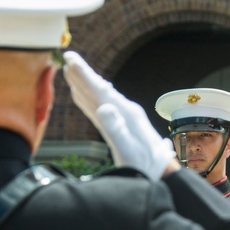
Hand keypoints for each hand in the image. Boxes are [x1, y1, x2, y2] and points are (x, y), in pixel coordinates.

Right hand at [62, 51, 176, 180]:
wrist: (161, 172)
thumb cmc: (144, 165)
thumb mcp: (128, 150)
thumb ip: (115, 129)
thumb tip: (104, 108)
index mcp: (125, 114)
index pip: (100, 91)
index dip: (84, 76)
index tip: (71, 59)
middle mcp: (125, 111)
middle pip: (99, 89)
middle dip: (83, 75)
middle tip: (68, 57)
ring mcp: (123, 117)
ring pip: (99, 96)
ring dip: (85, 84)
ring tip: (72, 70)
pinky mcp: (120, 124)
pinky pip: (100, 107)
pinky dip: (88, 99)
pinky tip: (81, 95)